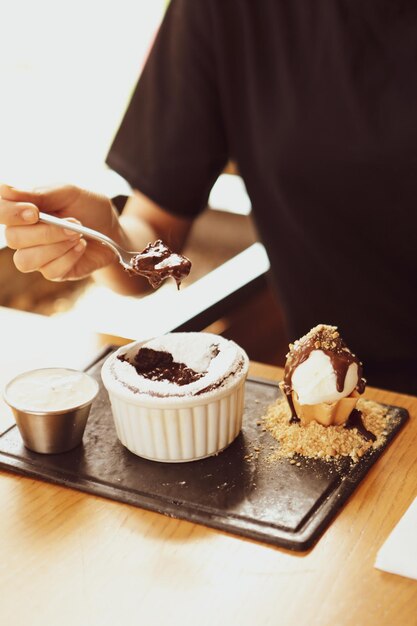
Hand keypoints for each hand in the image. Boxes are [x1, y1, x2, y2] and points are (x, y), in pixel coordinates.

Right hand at [0, 184, 119, 280]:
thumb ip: (41, 193)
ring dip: (55, 246)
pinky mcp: (53, 271)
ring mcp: (37, 255)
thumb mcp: (70, 192)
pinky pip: (49, 271)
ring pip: (25, 260)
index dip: (9, 213)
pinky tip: (81, 246)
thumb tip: (7, 190)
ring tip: (77, 235)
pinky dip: (69, 257)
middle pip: (13, 238)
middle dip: (45, 232)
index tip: (34, 211)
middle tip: (73, 222)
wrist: (113, 230)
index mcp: (22, 209)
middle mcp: (24, 233)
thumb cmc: (89, 208)